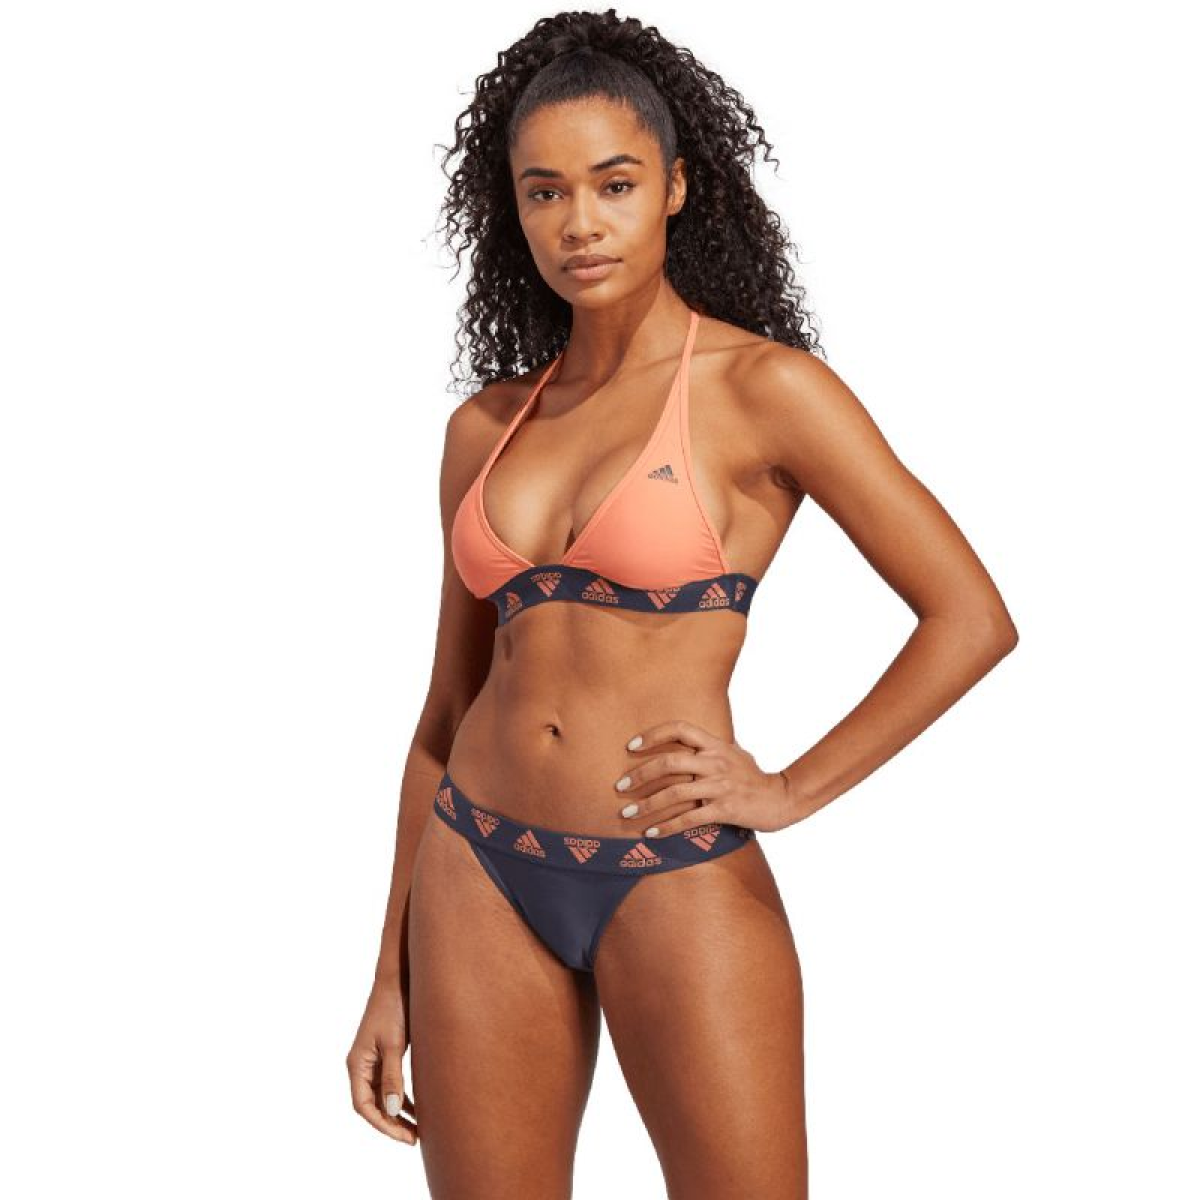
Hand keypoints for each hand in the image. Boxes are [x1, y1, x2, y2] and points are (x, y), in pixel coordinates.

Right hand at [346, 977, 417, 1144]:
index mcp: (357, 1064)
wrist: (399, 979)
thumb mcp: (394, 1044)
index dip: (382, 1124)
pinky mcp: (386, 1053)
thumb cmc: (394, 1008)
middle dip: (391, 1124)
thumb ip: (393, 1077)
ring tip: (418, 1130)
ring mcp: (373, 1060)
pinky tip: (418, 1108)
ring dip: (398, 1113)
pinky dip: (402, 1097)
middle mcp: (361, 1065)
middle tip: (414, 1139)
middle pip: (372, 1105)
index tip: (403, 1136)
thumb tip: (394, 1110)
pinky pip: (390, 1084)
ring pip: (382, 1096)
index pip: (363, 1105)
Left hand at [614, 718, 801, 836]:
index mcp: (715, 745)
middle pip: (669, 761)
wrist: (782, 799)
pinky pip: (689, 818)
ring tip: (627, 814)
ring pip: (674, 792)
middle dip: (640, 774)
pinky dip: (666, 827)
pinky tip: (651, 834)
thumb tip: (688, 744)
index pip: (680, 728)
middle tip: (619, 786)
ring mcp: (720, 786)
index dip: (653, 735)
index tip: (631, 746)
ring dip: (646, 805)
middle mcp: (716, 761)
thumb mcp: (734, 753)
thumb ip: (710, 748)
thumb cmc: (754, 776)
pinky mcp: (724, 809)